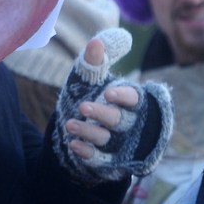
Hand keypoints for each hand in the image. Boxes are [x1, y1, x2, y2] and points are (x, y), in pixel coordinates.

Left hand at [52, 29, 172, 184]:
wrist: (77, 128)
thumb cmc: (89, 96)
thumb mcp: (88, 79)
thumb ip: (94, 62)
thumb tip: (97, 41)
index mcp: (129, 100)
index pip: (133, 98)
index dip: (123, 96)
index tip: (108, 92)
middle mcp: (128, 123)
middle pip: (120, 119)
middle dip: (103, 114)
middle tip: (83, 107)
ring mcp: (119, 144)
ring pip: (108, 138)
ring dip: (89, 132)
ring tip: (70, 125)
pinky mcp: (108, 162)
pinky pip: (100, 159)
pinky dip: (88, 152)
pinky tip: (74, 144)